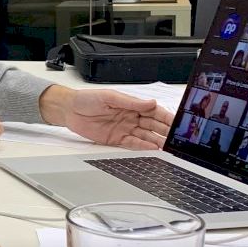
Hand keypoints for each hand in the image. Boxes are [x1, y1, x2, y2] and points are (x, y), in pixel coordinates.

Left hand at [40, 86, 173, 148]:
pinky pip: (133, 144)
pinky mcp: (116, 139)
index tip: (177, 123)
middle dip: (166, 131)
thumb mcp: (110, 97)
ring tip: (169, 147)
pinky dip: (143, 147)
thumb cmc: (87, 99)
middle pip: (153, 126)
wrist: (69, 110)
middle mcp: (131, 117)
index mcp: (132, 105)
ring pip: (146, 136)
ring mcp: (125, 129)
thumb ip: (131, 102)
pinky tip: (153, 149)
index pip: (154, 112)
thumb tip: (151, 103)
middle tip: (178, 139)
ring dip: (157, 141)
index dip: (166, 117)